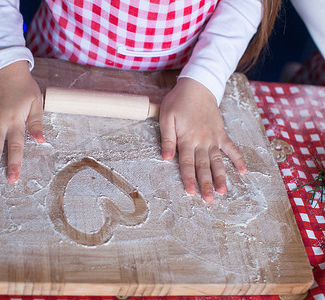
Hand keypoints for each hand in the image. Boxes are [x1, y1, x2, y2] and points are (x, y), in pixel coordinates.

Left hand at [159, 77, 246, 201]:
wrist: (198, 85)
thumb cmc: (178, 101)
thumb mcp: (166, 117)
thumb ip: (167, 139)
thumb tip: (165, 158)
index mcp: (187, 139)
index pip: (187, 163)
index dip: (189, 179)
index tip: (192, 193)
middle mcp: (202, 141)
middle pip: (203, 166)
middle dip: (206, 184)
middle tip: (209, 200)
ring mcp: (214, 138)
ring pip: (218, 161)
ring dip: (221, 177)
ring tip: (223, 192)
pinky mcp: (221, 133)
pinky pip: (231, 148)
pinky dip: (237, 159)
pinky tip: (243, 171)